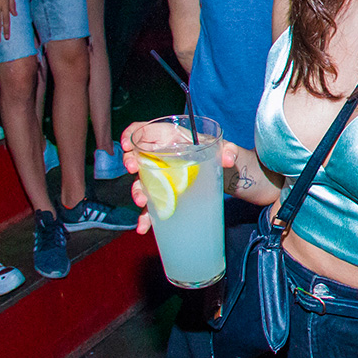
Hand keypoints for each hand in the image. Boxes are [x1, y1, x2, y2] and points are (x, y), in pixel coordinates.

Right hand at [121, 121, 237, 232]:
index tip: (128, 144)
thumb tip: (228, 158)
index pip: (144, 130)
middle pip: (137, 156)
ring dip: (137, 192)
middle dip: (130, 162)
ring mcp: (160, 176)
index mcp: (169, 138)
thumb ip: (229, 150)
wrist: (223, 174)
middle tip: (133, 169)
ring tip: (142, 202)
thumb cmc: (218, 154)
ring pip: (141, 182)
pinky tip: (144, 227)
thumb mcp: (225, 148)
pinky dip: (146, 216)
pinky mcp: (164, 194)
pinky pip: (151, 204)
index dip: (132, 134)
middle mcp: (160, 156)